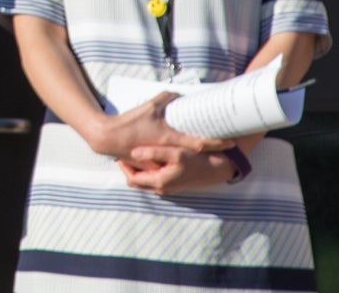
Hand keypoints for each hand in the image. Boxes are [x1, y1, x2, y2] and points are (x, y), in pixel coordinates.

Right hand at [86, 93, 226, 161]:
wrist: (108, 139)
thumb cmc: (130, 123)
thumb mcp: (149, 106)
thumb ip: (166, 98)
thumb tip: (178, 95)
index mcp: (170, 139)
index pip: (199, 143)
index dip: (217, 143)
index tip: (231, 143)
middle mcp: (169, 152)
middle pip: (195, 155)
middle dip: (211, 152)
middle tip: (224, 147)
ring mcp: (162, 161)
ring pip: (183, 162)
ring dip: (196, 159)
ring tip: (206, 153)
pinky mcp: (153, 164)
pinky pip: (170, 163)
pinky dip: (179, 160)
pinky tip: (182, 156)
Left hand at [122, 146, 236, 194]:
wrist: (218, 168)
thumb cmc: (198, 160)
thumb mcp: (175, 154)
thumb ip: (153, 153)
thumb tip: (132, 152)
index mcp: (159, 182)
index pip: (132, 178)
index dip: (124, 165)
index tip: (120, 151)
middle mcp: (162, 188)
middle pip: (136, 180)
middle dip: (129, 168)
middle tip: (125, 150)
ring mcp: (168, 186)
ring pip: (145, 179)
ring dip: (139, 168)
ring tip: (136, 150)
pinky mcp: (174, 182)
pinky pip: (154, 177)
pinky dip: (149, 168)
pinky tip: (151, 154)